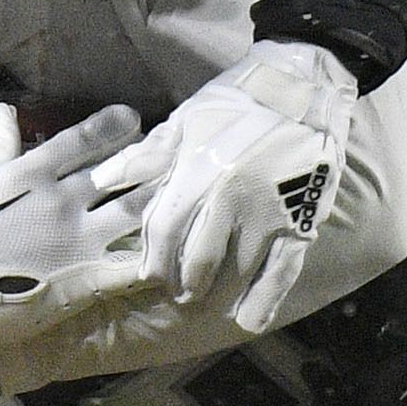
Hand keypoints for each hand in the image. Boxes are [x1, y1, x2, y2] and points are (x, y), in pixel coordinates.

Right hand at [0, 102, 155, 356]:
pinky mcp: (87, 280)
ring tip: (184, 180)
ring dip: (164, 192)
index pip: (85, 138)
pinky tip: (176, 243)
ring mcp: (79, 243)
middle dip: (156, 151)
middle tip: (178, 140)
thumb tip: (4, 109)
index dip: (114, 124)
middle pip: (122, 170)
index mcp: (32, 176)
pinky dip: (157, 252)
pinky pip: (133, 264)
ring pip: (137, 209)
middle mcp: (63, 203)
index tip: (133, 118)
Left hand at [104, 42, 362, 331]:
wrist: (305, 84)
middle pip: (197, 258)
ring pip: (237, 271)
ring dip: (218, 295)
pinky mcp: (302, 220)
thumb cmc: (238, 100)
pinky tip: (248, 320)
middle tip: (178, 295)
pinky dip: (264, 300)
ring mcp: (269, 211)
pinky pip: (282, 270)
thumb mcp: (186, 119)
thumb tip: (101, 181)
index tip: (150, 273)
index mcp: (197, 169)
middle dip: (183, 283)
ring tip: (207, 304)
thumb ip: (145, 156)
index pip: (165, 228)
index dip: (154, 256)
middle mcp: (230, 195)